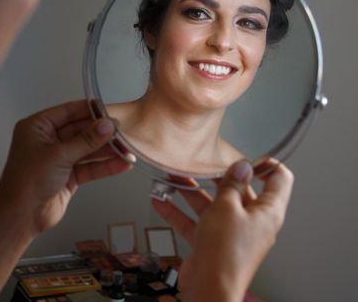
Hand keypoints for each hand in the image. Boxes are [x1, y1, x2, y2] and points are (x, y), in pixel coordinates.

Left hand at [0, 99, 134, 235]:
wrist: (21, 215)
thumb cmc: (27, 180)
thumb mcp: (58, 155)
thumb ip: (85, 140)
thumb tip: (106, 125)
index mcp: (37, 127)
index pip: (67, 112)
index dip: (88, 110)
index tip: (108, 109)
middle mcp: (47, 141)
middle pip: (80, 131)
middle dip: (101, 132)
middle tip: (122, 131)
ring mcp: (58, 159)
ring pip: (87, 150)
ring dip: (106, 150)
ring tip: (127, 148)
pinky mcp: (67, 177)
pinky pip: (89, 167)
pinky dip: (105, 166)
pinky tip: (121, 164)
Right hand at [152, 160, 293, 301]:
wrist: (209, 288)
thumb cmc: (226, 253)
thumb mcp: (227, 207)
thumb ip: (231, 183)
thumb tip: (240, 166)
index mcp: (267, 212)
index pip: (279, 180)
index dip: (267, 163)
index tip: (251, 153)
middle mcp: (251, 222)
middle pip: (238, 190)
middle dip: (216, 176)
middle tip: (201, 162)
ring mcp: (230, 232)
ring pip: (212, 205)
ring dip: (191, 191)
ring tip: (173, 177)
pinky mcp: (211, 242)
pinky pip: (195, 222)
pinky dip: (179, 212)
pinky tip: (161, 201)